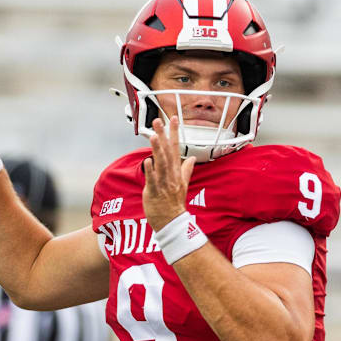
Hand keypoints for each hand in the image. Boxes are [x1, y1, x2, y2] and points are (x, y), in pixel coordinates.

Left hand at [143, 116, 195, 230]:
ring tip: (155, 135)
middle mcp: (171, 175)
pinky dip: (151, 170)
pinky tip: (147, 160)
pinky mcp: (155, 192)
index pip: (176, 148)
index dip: (174, 133)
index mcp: (176, 171)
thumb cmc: (174, 203)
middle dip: (164, 135)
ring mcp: (164, 183)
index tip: (173, 119)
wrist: (171, 222)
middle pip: (168, 152)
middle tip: (159, 121)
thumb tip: (193, 158)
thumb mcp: (182, 184)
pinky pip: (153, 180)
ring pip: (161, 163)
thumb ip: (187, 170)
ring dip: (158, 149)